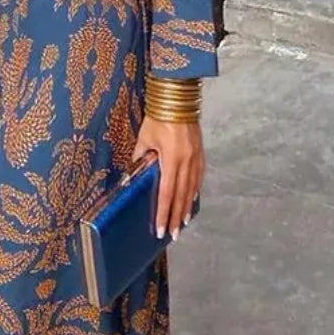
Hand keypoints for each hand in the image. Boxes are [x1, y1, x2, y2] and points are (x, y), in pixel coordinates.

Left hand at [133, 115, 202, 238]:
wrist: (178, 100)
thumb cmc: (158, 117)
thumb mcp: (145, 137)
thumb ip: (141, 158)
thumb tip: (132, 175)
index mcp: (172, 160)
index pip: (166, 193)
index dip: (163, 213)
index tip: (160, 228)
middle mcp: (187, 163)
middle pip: (181, 197)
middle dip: (176, 217)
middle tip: (172, 234)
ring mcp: (197, 160)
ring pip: (191, 190)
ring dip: (186, 208)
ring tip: (182, 224)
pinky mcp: (200, 156)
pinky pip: (197, 180)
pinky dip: (193, 193)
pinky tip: (191, 201)